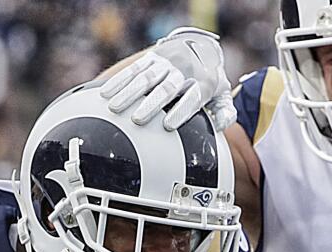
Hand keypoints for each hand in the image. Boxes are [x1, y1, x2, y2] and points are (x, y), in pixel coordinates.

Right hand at [100, 27, 235, 130]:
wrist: (200, 46)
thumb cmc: (210, 80)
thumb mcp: (223, 93)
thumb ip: (225, 112)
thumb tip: (221, 125)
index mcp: (203, 82)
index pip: (192, 98)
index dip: (182, 111)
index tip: (169, 126)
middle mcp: (184, 70)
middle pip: (167, 88)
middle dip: (152, 104)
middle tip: (137, 119)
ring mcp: (167, 62)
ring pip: (147, 78)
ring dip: (129, 93)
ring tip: (114, 108)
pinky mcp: (153, 57)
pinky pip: (134, 68)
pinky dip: (120, 80)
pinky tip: (106, 92)